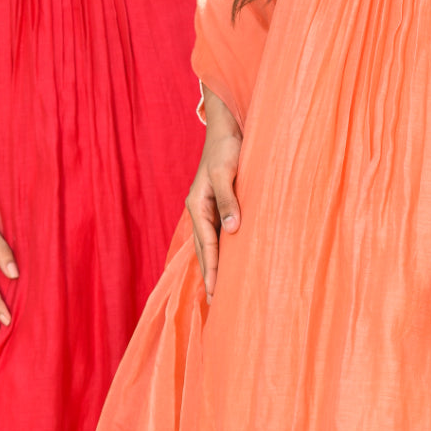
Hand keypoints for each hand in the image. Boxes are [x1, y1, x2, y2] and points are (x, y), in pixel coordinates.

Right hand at [185, 89, 241, 300]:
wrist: (227, 127)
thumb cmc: (226, 148)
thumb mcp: (227, 172)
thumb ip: (229, 200)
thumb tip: (233, 231)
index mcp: (198, 205)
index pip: (206, 245)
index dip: (212, 270)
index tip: (215, 293)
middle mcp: (201, 210)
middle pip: (204, 249)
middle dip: (210, 275)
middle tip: (215, 303)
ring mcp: (209, 207)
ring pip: (211, 243)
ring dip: (215, 265)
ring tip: (220, 290)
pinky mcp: (220, 203)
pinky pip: (219, 232)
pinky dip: (223, 249)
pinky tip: (229, 260)